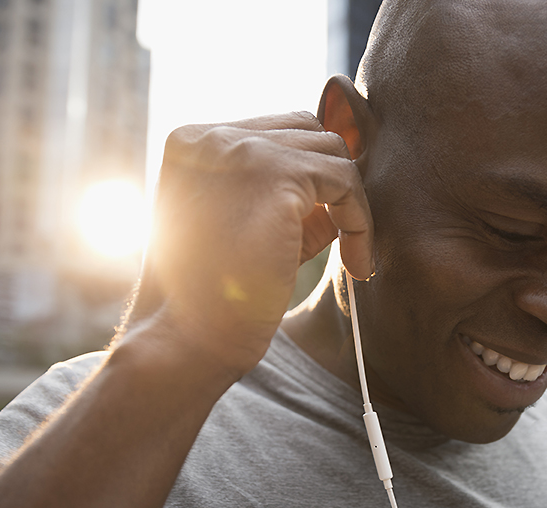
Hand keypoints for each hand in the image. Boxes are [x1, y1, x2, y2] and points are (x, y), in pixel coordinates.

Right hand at [131, 112, 373, 375]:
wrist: (184, 339)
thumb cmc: (208, 300)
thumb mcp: (243, 232)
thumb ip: (284, 200)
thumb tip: (343, 186)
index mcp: (191, 143)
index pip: (274, 132)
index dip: (309, 176)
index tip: (327, 225)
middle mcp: (211, 136)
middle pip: (306, 130)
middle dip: (331, 180)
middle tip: (346, 236)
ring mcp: (241, 149)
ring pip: (332, 150)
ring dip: (351, 202)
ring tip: (353, 255)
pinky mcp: (275, 176)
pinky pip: (346, 181)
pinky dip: (362, 222)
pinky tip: (357, 264)